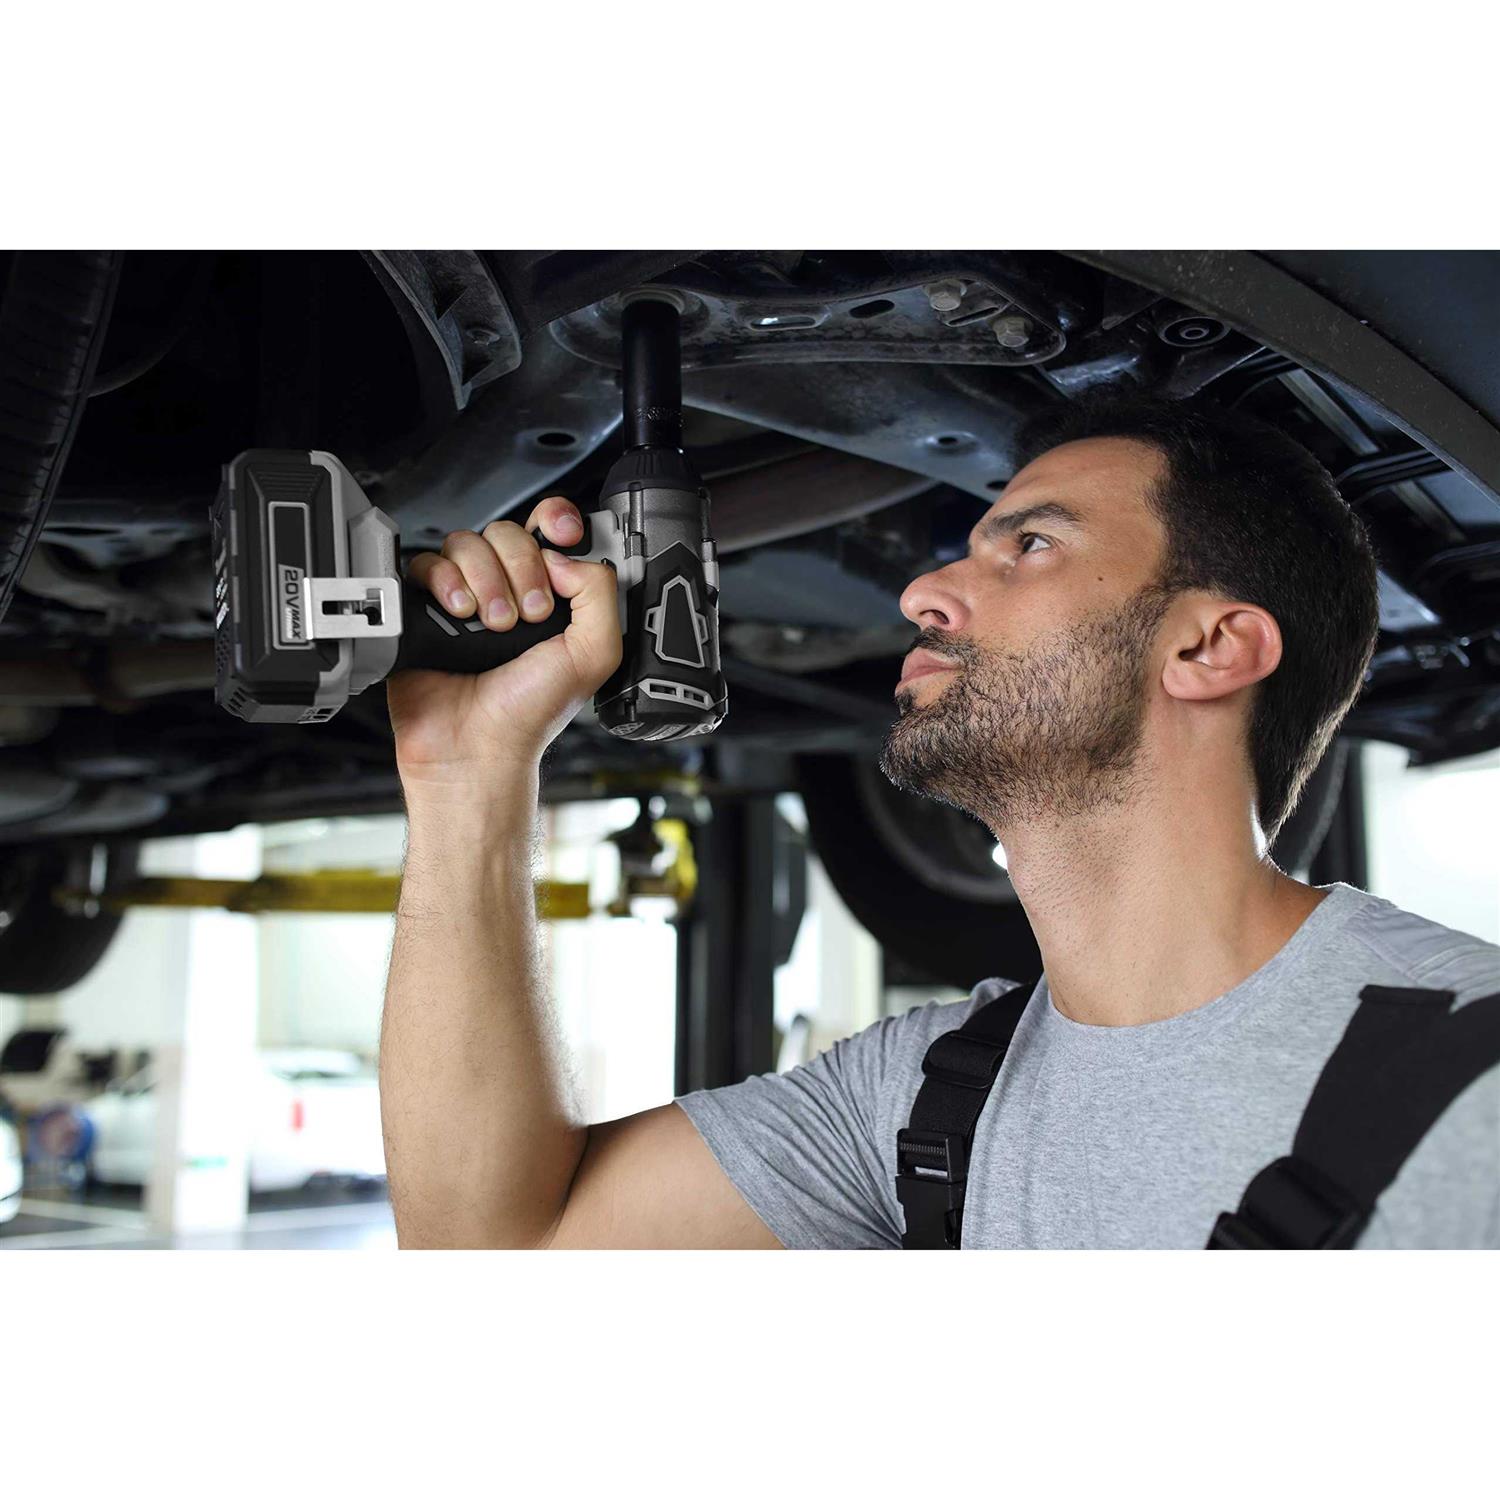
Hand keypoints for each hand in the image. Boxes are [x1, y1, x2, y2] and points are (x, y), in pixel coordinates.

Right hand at [387, 497, 621, 800]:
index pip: (550, 531)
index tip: (564, 534)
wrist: (476, 747)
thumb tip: (565, 553)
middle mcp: (506, 591)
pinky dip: (444, 582)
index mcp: (550, 597)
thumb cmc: (529, 714)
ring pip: (466, 543)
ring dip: (484, 580)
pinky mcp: (424, 608)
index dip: (555, 521)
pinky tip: (458, 614)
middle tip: (526, 616)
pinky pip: (426, 564)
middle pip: (506, 532)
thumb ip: (600, 593)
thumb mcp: (594, 654)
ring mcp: (465, 598)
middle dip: (520, 568)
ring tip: (492, 626)